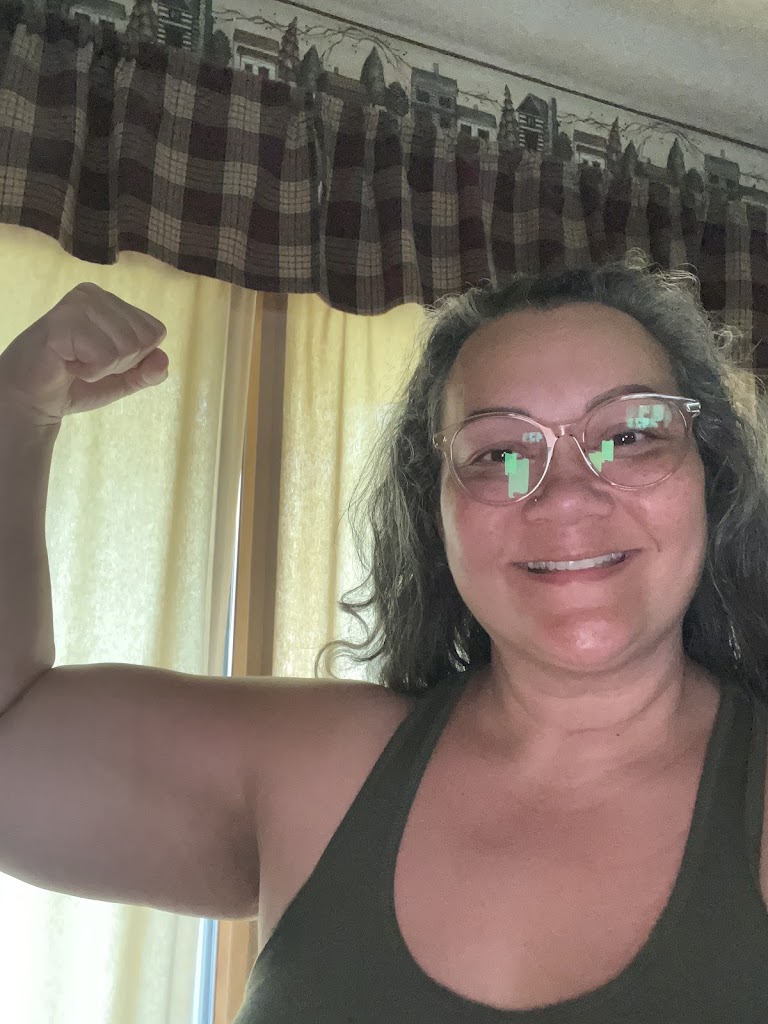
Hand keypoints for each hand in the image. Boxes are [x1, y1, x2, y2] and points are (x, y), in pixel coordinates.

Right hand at [0, 282, 168, 425]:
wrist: (32, 399)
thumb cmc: (76, 384)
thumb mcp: (122, 379)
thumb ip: (148, 371)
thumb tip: (163, 360)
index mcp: (111, 302)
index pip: (155, 331)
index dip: (135, 359)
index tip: (103, 360)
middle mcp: (95, 295)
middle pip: (143, 340)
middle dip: (120, 364)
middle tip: (87, 364)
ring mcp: (77, 304)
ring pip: (127, 347)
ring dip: (103, 369)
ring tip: (76, 363)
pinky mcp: (63, 321)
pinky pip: (105, 355)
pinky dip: (90, 372)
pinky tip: (67, 365)